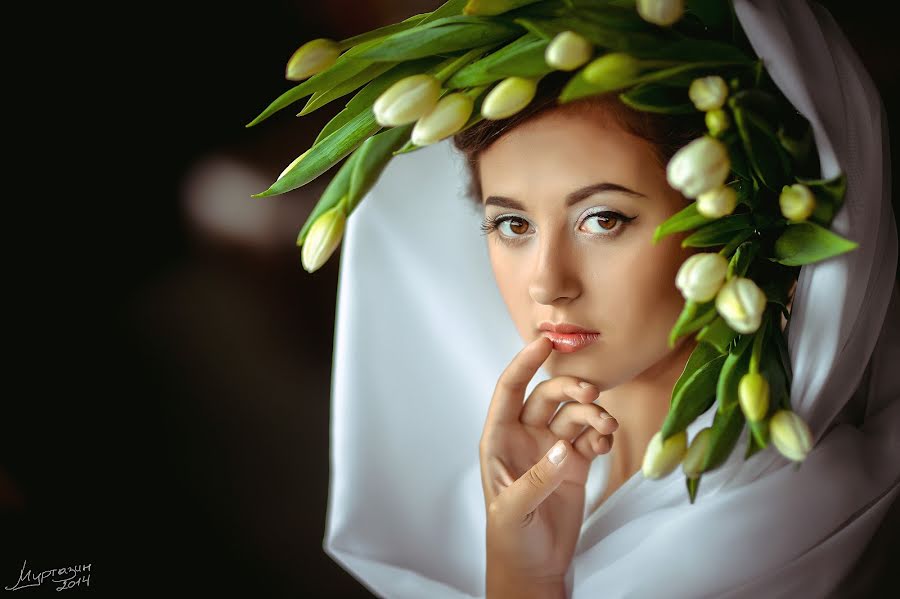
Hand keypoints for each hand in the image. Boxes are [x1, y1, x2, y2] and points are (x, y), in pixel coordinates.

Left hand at [480, 335, 617, 594]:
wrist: (535, 566)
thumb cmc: (511, 538)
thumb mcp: (514, 510)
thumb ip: (537, 478)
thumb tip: (562, 448)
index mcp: (499, 439)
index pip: (509, 390)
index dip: (524, 363)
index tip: (543, 341)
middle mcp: (525, 436)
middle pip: (548, 395)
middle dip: (570, 389)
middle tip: (591, 394)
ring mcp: (552, 448)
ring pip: (574, 413)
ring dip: (592, 412)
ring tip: (606, 426)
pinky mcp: (576, 462)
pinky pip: (591, 435)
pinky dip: (602, 433)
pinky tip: (606, 443)